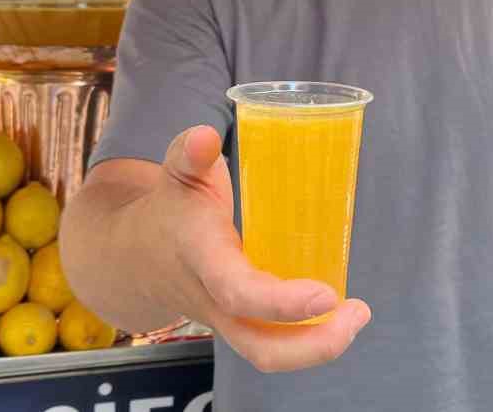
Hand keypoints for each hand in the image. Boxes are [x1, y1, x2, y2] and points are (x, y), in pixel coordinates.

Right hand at [147, 125, 371, 371]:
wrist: (135, 259)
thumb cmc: (169, 208)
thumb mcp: (175, 173)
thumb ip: (191, 153)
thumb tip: (206, 136)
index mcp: (200, 257)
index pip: (237, 291)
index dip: (282, 302)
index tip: (328, 294)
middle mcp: (212, 299)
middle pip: (258, 346)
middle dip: (311, 344)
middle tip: (358, 312)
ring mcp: (225, 319)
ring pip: (266, 355)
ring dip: (317, 347)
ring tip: (357, 316)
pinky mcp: (238, 325)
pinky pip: (272, 345)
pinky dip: (308, 338)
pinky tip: (338, 315)